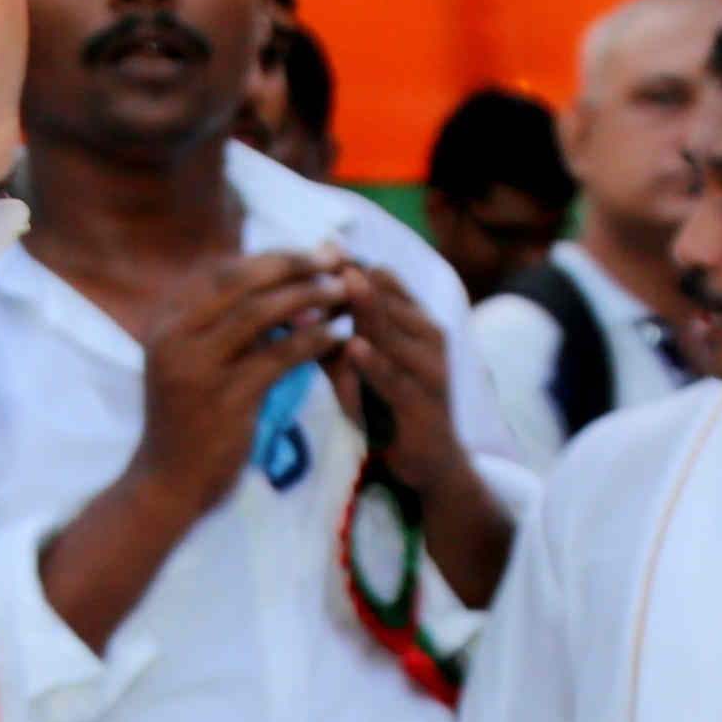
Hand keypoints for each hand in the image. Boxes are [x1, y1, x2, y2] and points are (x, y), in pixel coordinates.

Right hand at [129, 246, 351, 516]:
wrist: (168, 483)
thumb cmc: (191, 419)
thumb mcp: (197, 361)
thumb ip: (226, 323)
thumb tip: (284, 280)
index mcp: (165, 319)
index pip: (223, 270)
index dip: (274, 256)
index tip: (316, 252)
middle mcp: (173, 335)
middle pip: (239, 281)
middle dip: (293, 266)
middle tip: (337, 261)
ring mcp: (194, 367)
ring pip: (257, 313)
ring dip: (307, 296)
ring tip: (344, 292)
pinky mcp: (222, 399)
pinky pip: (275, 357)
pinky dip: (311, 341)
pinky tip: (338, 335)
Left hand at [323, 261, 514, 606]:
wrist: (429, 466)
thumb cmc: (388, 411)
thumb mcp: (356, 369)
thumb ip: (330, 338)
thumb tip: (290, 307)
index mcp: (416, 320)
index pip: (380, 278)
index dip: (343, 265)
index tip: (307, 255)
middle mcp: (429, 335)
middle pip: (384, 296)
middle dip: (345, 280)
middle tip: (310, 264)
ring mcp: (431, 368)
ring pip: (392, 330)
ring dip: (360, 309)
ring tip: (331, 288)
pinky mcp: (426, 403)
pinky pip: (397, 377)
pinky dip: (376, 361)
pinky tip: (354, 346)